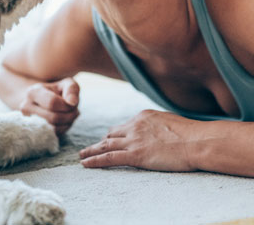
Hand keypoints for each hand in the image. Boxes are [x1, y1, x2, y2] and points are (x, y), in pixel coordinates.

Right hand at [20, 77, 79, 134]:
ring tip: (70, 115)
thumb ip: (71, 89)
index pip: (52, 103)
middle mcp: (26, 107)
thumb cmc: (58, 91)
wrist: (44, 101)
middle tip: (75, 110)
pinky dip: (63, 129)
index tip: (73, 103)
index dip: (67, 105)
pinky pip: (52, 135)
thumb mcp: (67, 84)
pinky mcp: (34, 132)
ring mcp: (28, 121)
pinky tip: (64, 121)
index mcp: (33, 92)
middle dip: (69, 115)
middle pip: (53, 117)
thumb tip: (72, 102)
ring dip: (68, 123)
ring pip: (53, 128)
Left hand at [79, 109, 197, 171]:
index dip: (116, 134)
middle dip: (101, 141)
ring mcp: (133, 140)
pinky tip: (86, 163)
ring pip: (105, 145)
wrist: (197, 141)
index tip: (110, 139)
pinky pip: (109, 158)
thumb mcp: (170, 122)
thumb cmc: (191, 134)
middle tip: (91, 148)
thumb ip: (158, 126)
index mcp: (143, 116)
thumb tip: (158, 132)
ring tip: (82, 156)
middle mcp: (134, 125)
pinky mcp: (135, 155)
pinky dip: (95, 161)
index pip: (124, 126)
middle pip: (112, 134)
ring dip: (92, 150)